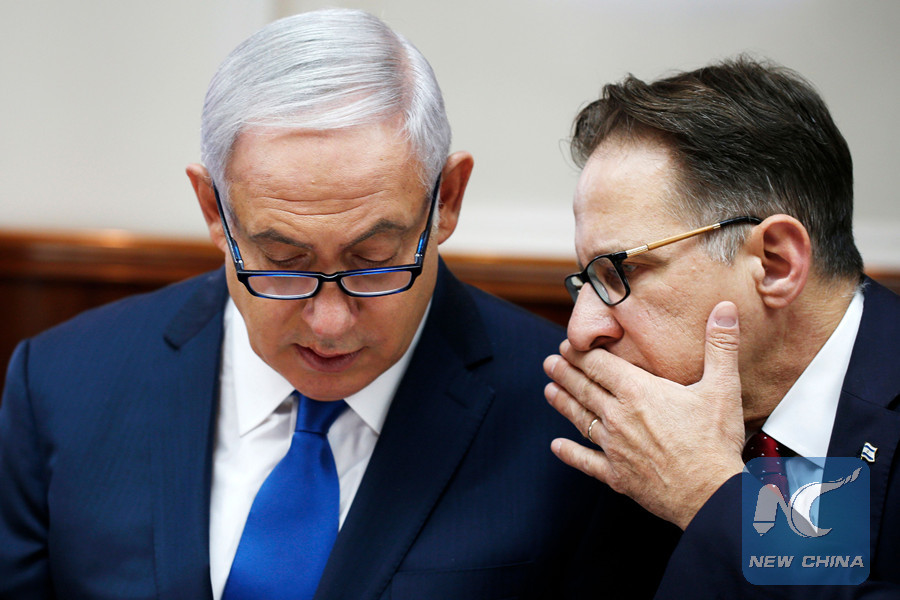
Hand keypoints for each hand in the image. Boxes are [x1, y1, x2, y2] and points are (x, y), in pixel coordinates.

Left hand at [544, 301, 745, 529]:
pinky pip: (586, 461)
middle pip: (584, 389)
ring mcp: (614, 447)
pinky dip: (570, 453)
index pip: (599, 365)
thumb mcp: (722, 387)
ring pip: (581, 419)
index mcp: (637, 392)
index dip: (581, 353)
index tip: (567, 345)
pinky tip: (557, 447)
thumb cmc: (715, 441)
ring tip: (549, 391)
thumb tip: (725, 309)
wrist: (710, 494)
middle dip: (565, 373)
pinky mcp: (616, 474)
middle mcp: (618, 416)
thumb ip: (720, 345)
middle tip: (550, 362)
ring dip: (563, 403)